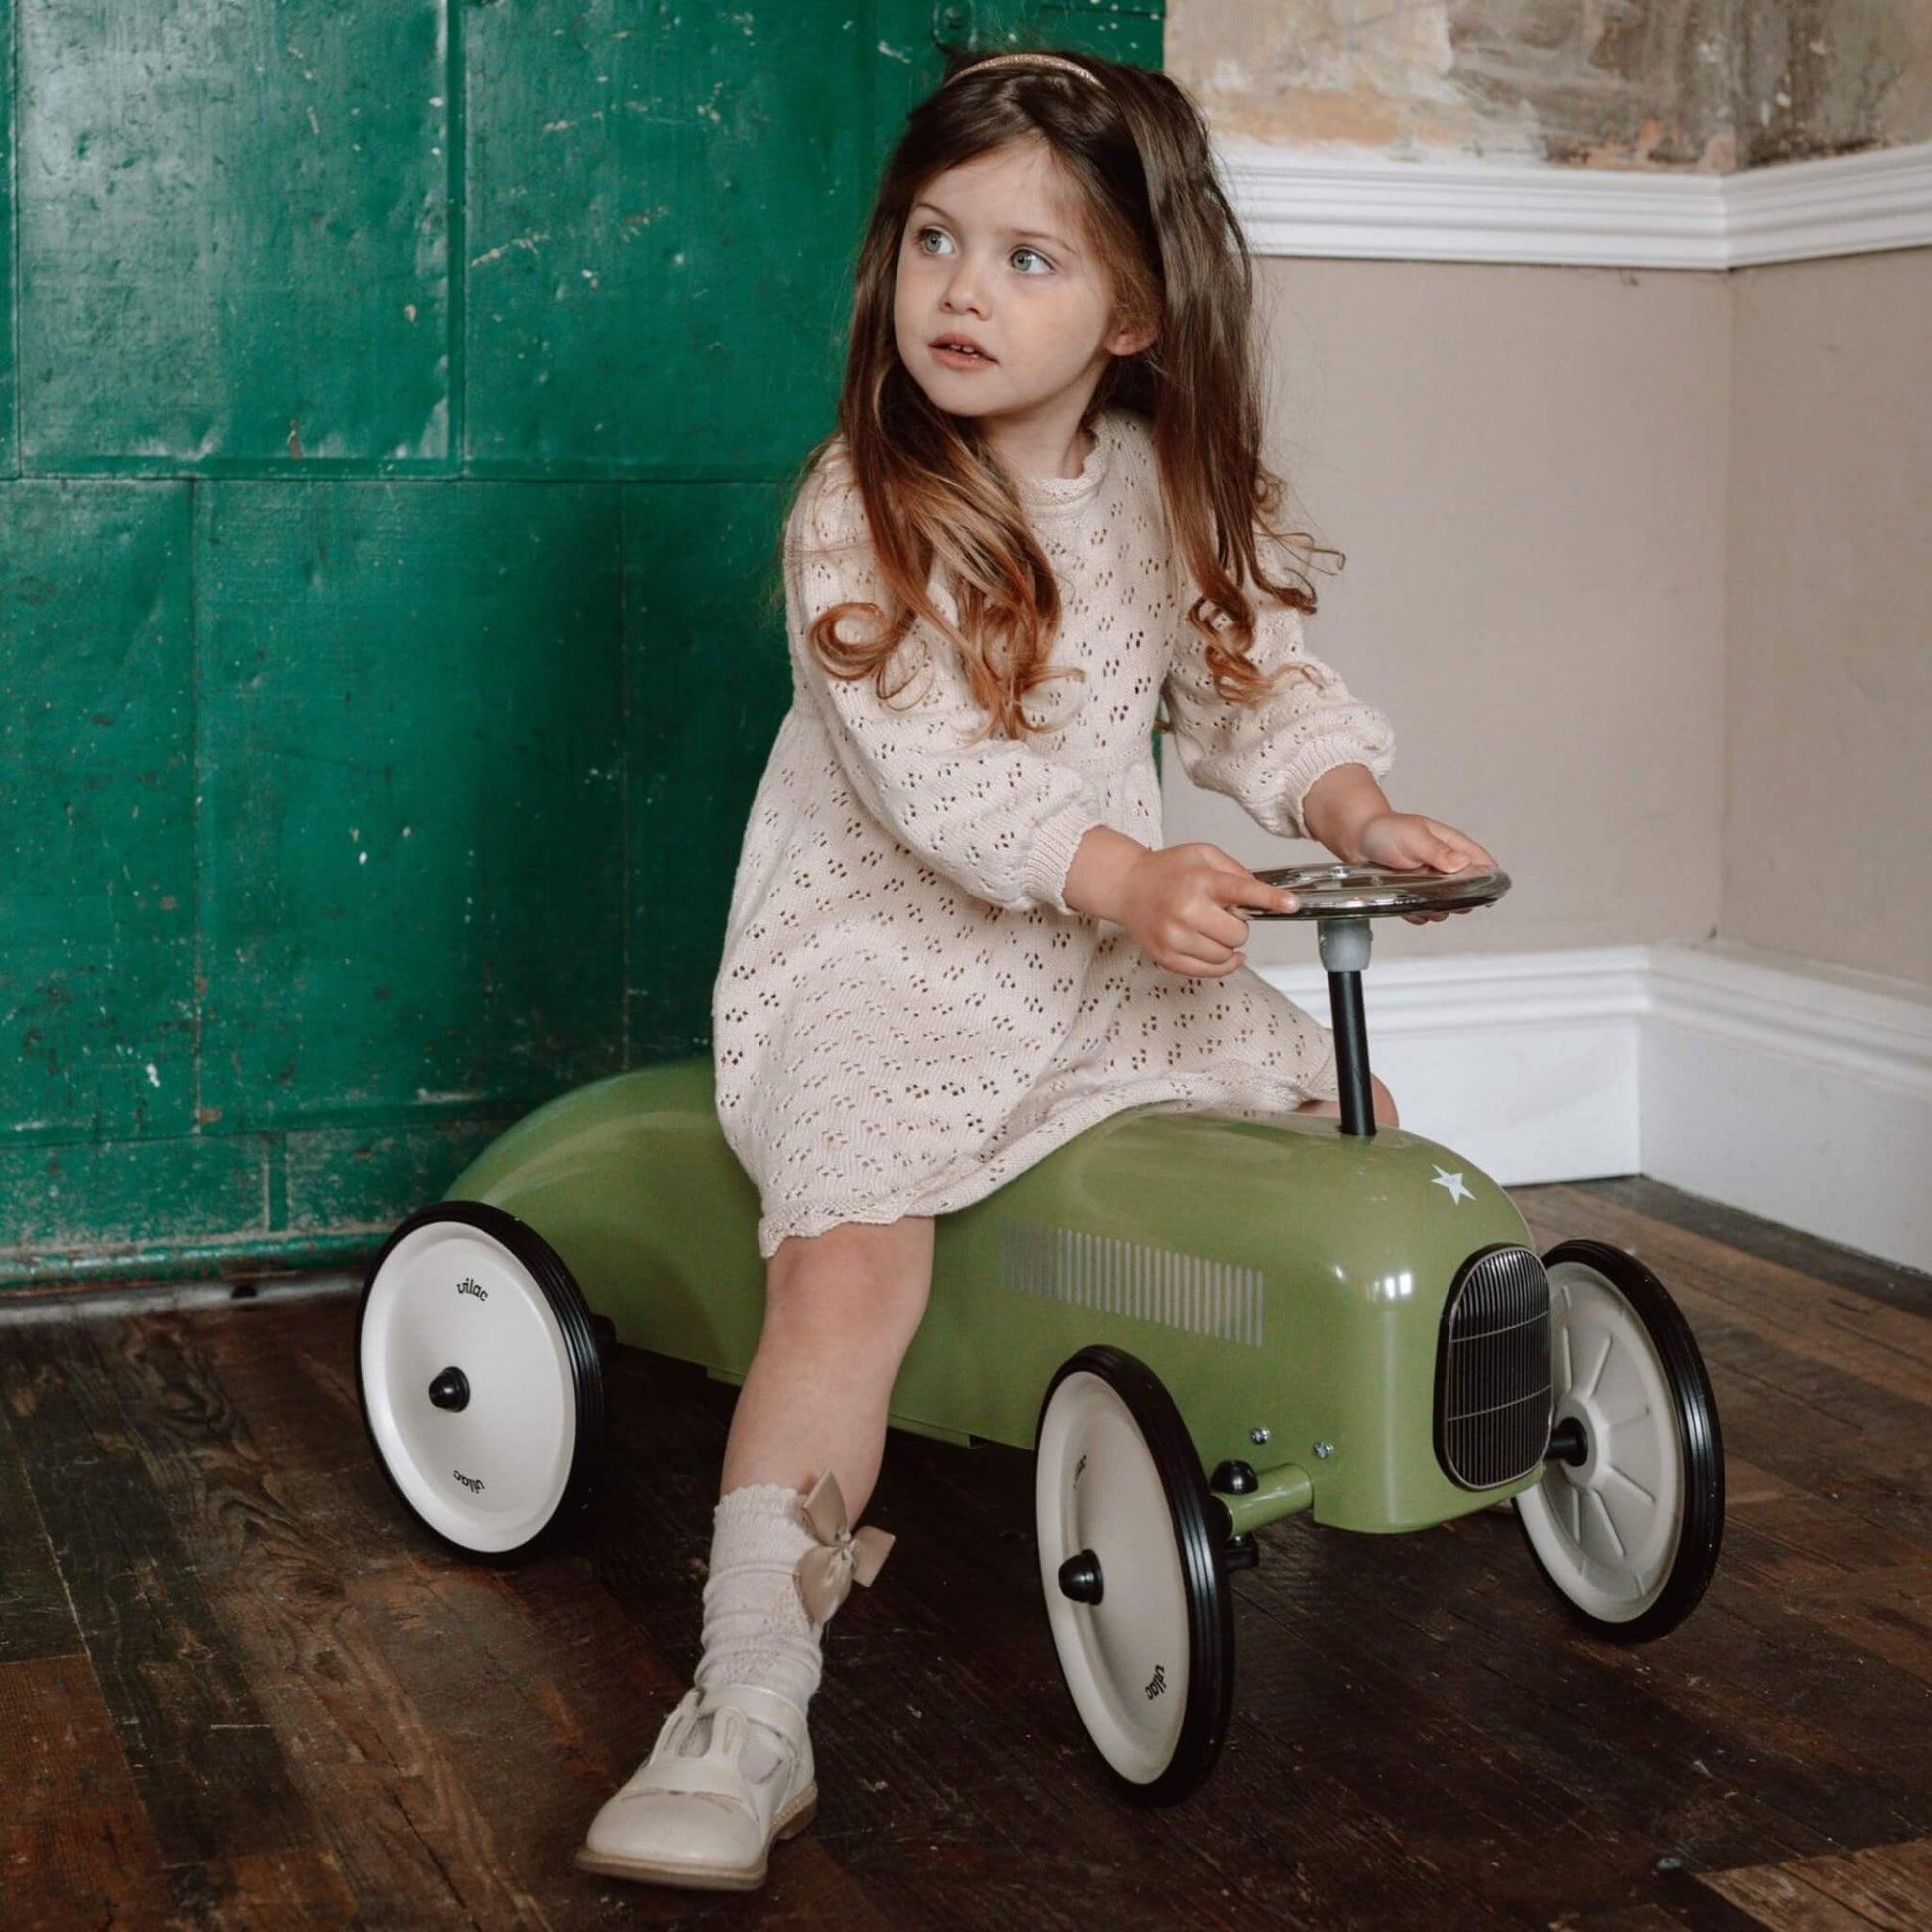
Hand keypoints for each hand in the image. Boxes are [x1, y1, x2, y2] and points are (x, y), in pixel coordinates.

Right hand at [1118, 842, 1298, 976]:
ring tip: (1208, 927)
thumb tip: (1262, 894)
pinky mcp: (1167, 957)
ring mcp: (1175, 937)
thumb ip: (1235, 871)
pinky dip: (1221, 964)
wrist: (1125, 886)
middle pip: (1238, 934)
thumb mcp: (1203, 854)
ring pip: (1225, 955)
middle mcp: (1187, 910)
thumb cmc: (1166, 871)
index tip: (1291, 904)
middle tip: (1221, 913)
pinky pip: (1209, 971)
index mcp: (1201, 881)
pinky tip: (1217, 950)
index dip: (1271, 899)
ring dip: (1225, 944)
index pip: (1243, 891)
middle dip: (1237, 925)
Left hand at [1354, 814, 1496, 924]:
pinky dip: (1418, 915)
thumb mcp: (1414, 837)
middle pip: (1469, 891)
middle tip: (1443, 898)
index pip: (1484, 864)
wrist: (1358, 839)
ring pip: (1446, 906)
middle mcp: (1445, 865)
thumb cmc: (1387, 830)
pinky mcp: (1414, 895)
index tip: (1485, 895)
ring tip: (1422, 901)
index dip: (1490, 880)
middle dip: (1460, 900)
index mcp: (1453, 846)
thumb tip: (1462, 862)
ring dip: (1437, 910)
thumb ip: (1437, 851)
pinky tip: (1409, 907)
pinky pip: (1423, 913)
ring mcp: (1430, 882)